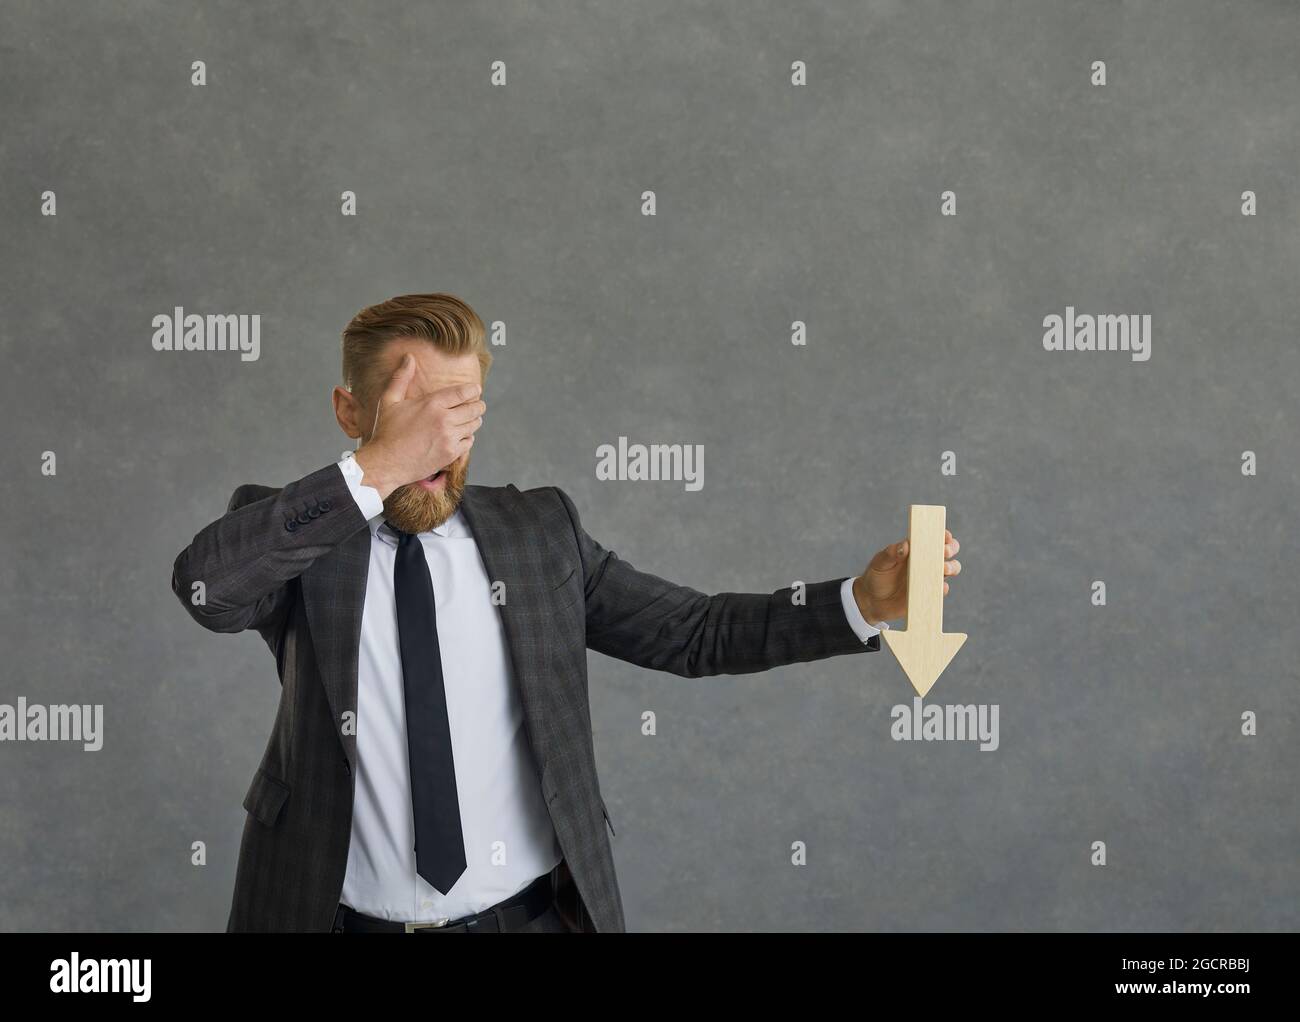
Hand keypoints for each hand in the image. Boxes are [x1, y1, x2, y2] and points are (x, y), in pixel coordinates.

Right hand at [353, 354, 485, 498]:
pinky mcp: (450, 454)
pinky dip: (467, 438)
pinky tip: (460, 435)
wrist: (385, 462)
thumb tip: (409, 357)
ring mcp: (449, 437)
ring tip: (468, 420)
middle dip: (478, 405)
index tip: (475, 390)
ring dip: (474, 421)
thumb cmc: (386, 431)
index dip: (473, 390)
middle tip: (477, 405)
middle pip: (475, 408)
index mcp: (432, 403)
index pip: (464, 392)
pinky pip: (469, 442)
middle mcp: (444, 419)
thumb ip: (401, 377)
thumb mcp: (389, 400)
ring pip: (474, 425)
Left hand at [852, 529, 960, 625]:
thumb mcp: (879, 563)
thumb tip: (905, 545)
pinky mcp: (929, 593)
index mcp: (916, 549)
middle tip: (944, 551)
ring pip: (951, 569)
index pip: (934, 538)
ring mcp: (929, 577)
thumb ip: (891, 553)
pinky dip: (943, 588)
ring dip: (952, 567)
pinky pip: (942, 590)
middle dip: (951, 549)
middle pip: (949, 551)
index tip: (945, 535)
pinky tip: (940, 587)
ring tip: (943, 569)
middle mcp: (927, 561)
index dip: (943, 535)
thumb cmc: (876, 576)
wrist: (872, 601)